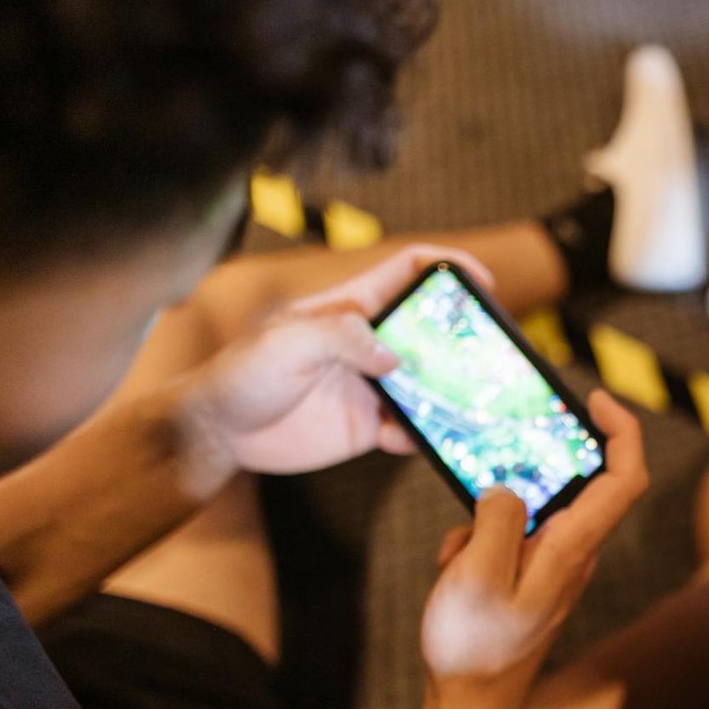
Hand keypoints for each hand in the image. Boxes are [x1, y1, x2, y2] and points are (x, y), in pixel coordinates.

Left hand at [181, 245, 493, 476]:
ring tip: (464, 409)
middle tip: (490, 360)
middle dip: (465, 342)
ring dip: (450, 397)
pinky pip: (410, 430)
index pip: (409, 272)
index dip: (448, 269)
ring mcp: (373, 386)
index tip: (483, 282)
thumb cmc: (243, 372)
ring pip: (430, 386)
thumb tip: (395, 359)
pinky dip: (419, 437)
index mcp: (353, 309)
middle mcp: (370, 344)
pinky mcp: (368, 426)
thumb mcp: (287, 342)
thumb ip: (342, 339)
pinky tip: (406, 440)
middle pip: (433, 333)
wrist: (218, 431)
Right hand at [420, 390, 647, 684]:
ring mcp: (555, 568)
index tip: (597, 399)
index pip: (625, 478)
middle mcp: (575, 554)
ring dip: (487, 520)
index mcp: (572, 548)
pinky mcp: (532, 579)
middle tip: (489, 468)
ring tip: (455, 557)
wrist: (473, 708)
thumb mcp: (474, 573)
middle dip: (528, 471)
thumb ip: (496, 519)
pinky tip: (454, 571)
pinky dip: (479, 544)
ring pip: (528, 512)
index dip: (623, 430)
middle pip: (577, 485)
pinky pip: (509, 539)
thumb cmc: (474, 648)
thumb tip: (507, 489)